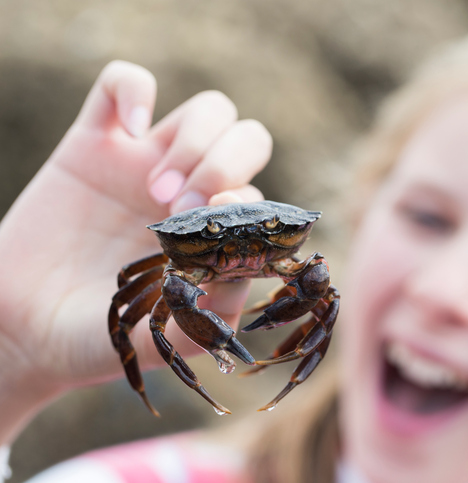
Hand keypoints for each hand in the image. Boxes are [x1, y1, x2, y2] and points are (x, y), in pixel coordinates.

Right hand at [0, 61, 271, 440]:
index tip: (213, 222)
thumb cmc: (100, 336)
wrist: (25, 330)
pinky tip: (131, 128)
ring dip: (195, 140)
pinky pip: (123, 83)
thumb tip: (248, 264)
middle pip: (248, 139)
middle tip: (178, 208)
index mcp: (217, 234)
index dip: (249, 199)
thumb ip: (213, 312)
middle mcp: (194, 194)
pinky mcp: (95, 143)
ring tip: (154, 189)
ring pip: (210, 110)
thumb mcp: (164, 337)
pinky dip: (134, 88)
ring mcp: (148, 164)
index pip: (262, 193)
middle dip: (224, 164)